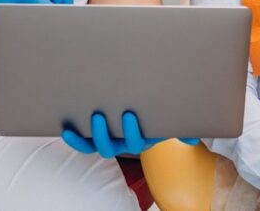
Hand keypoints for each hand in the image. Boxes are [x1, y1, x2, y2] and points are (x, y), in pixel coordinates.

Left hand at [61, 110, 199, 158]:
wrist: (146, 111)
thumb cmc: (157, 115)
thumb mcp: (169, 121)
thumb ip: (181, 129)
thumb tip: (193, 140)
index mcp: (141, 140)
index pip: (136, 143)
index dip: (131, 132)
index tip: (128, 115)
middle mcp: (123, 144)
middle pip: (111, 147)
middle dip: (104, 133)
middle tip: (99, 115)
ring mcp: (109, 141)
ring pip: (96, 147)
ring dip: (88, 136)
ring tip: (84, 119)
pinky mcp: (95, 137)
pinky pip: (83, 143)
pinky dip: (74, 139)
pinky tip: (66, 129)